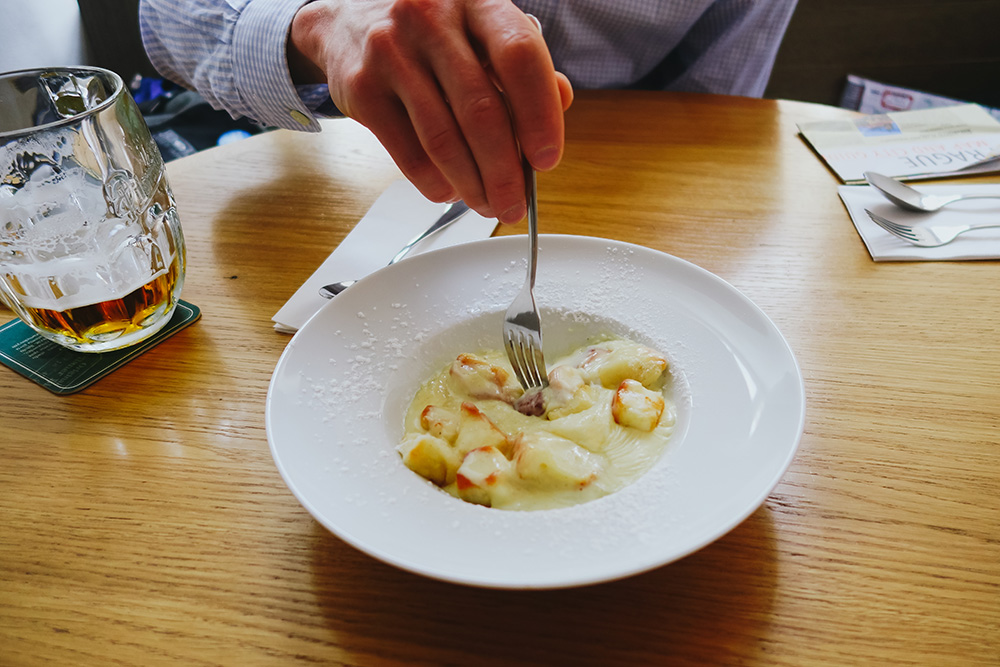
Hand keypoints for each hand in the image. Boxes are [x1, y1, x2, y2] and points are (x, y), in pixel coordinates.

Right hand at [289, 0, 572, 222]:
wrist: (347, 18)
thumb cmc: (432, 34)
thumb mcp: (480, 31)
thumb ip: (520, 66)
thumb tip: (561, 103)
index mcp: (477, 1)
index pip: (519, 56)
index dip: (539, 115)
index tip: (546, 160)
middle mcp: (432, 18)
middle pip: (481, 110)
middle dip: (504, 172)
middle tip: (515, 205)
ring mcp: (392, 50)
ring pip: (443, 138)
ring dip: (471, 185)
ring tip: (486, 204)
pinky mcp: (361, 87)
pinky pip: (408, 151)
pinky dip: (434, 182)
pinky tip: (448, 189)